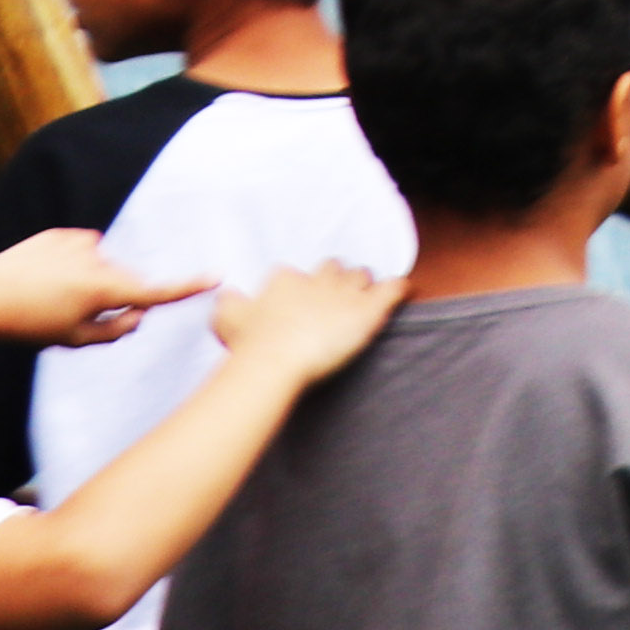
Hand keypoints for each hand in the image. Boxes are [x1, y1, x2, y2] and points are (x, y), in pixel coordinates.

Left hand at [0, 230, 205, 352]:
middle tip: (76, 319)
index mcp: (105, 289)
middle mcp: (99, 260)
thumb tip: (139, 311)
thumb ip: (116, 329)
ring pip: (101, 266)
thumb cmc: (27, 325)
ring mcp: (80, 244)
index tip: (215, 278)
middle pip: (125, 282)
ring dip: (88, 281)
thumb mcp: (74, 340)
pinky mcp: (61, 235)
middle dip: (114, 297)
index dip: (188, 287)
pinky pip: (80, 251)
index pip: (156, 292)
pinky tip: (41, 278)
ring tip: (49, 297)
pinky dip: (70, 265)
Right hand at [208, 265, 392, 383]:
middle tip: (335, 297)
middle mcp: (318, 280)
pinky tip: (403, 290)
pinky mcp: (368, 309)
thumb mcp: (226, 318)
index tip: (301, 302)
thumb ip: (229, 302)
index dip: (301, 287)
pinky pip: (392, 289)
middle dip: (335, 280)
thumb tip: (229, 293)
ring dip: (363, 284)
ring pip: (362, 275)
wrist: (273, 361)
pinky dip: (398, 288)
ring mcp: (345, 293)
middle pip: (333, 268)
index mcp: (286, 280)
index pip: (297, 274)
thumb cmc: (247, 345)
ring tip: (366, 295)